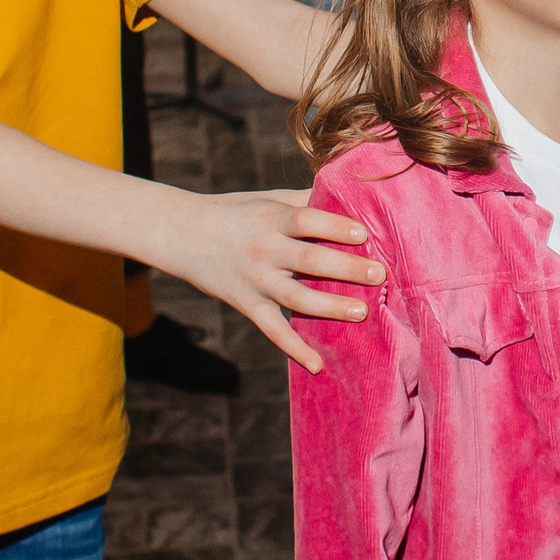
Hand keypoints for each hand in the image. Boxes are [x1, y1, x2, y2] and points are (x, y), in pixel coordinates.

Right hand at [145, 189, 379, 372]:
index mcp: (271, 218)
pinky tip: (317, 365)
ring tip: (361, 312)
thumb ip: (304, 201)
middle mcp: (264, 250)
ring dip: (330, 307)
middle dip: (346, 268)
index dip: (335, 227)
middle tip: (378, 274)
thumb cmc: (234, 212)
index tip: (363, 234)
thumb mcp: (266, 199)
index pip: (307, 221)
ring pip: (297, 299)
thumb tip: (348, 195)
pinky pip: (272, 330)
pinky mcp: (246, 304)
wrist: (181, 233)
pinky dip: (294, 349)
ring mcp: (255, 280)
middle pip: (310, 261)